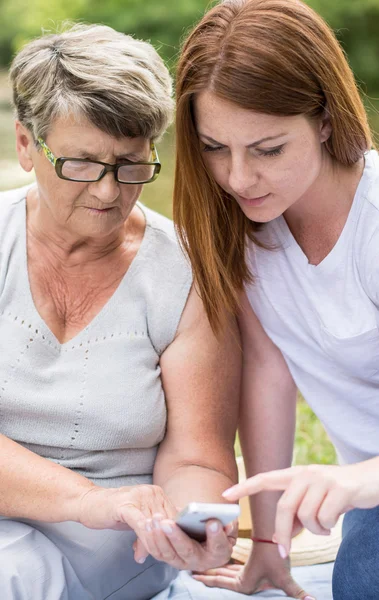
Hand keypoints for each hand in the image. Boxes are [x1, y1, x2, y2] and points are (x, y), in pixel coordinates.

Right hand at [78, 484, 176, 547]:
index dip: (173, 535)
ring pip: (153, 525)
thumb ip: (151, 533)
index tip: (169, 550)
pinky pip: (140, 523)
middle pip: (165, 522)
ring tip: (144, 555)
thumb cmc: (115, 512)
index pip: (174, 517)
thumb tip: (162, 552)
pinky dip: (143, 537)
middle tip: (157, 556)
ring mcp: (139, 496)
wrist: (90, 502)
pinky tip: (141, 549)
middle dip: (162, 542)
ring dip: (151, 544)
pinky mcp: (126, 504)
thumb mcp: (137, 522)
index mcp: (157, 494)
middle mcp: (152, 492)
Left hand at [133, 514, 236, 570]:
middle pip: (187, 551)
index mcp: (218, 553)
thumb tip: (223, 522)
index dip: (216, 536)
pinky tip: (147, 524)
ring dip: (159, 537)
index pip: (218, 547)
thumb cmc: (219, 529)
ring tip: (155, 520)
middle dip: (176, 537)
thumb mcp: (228, 526)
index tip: (212, 522)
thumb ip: (228, 524)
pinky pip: (157, 552)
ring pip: (169, 553)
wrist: (207, 538)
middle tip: (168, 523)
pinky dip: (151, 539)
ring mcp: (182, 561)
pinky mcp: (169, 557)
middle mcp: (199, 562)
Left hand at [192, 542, 313, 598]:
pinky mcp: (251, 568)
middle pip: (222, 578)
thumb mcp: (287, 582)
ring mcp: (248, 575)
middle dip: (208, 576)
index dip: (207, 579)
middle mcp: (246, 581)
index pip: (222, 582)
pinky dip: (224, 567)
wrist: (284, 552)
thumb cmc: (281, 564)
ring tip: (200, 567)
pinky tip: (217, 563)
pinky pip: (232, 568)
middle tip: (192, 571)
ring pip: (226, 573)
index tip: (193, 576)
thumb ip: (300, 595)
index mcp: (246, 585)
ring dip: (215, 570)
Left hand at [223, 459, 378, 556]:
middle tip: (284, 550)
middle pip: (285, 508)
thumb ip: (297, 509)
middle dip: (283, 533)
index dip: (244, 487)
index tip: (224, 495)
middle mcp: (306, 474)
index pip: (265, 478)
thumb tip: (282, 534)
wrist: (371, 479)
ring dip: (316, 529)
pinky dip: (329, 528)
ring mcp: (323, 480)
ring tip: (326, 525)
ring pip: (307, 517)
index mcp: (296, 474)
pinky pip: (325, 520)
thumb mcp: (315, 497)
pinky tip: (337, 520)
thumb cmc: (339, 492)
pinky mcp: (339, 490)